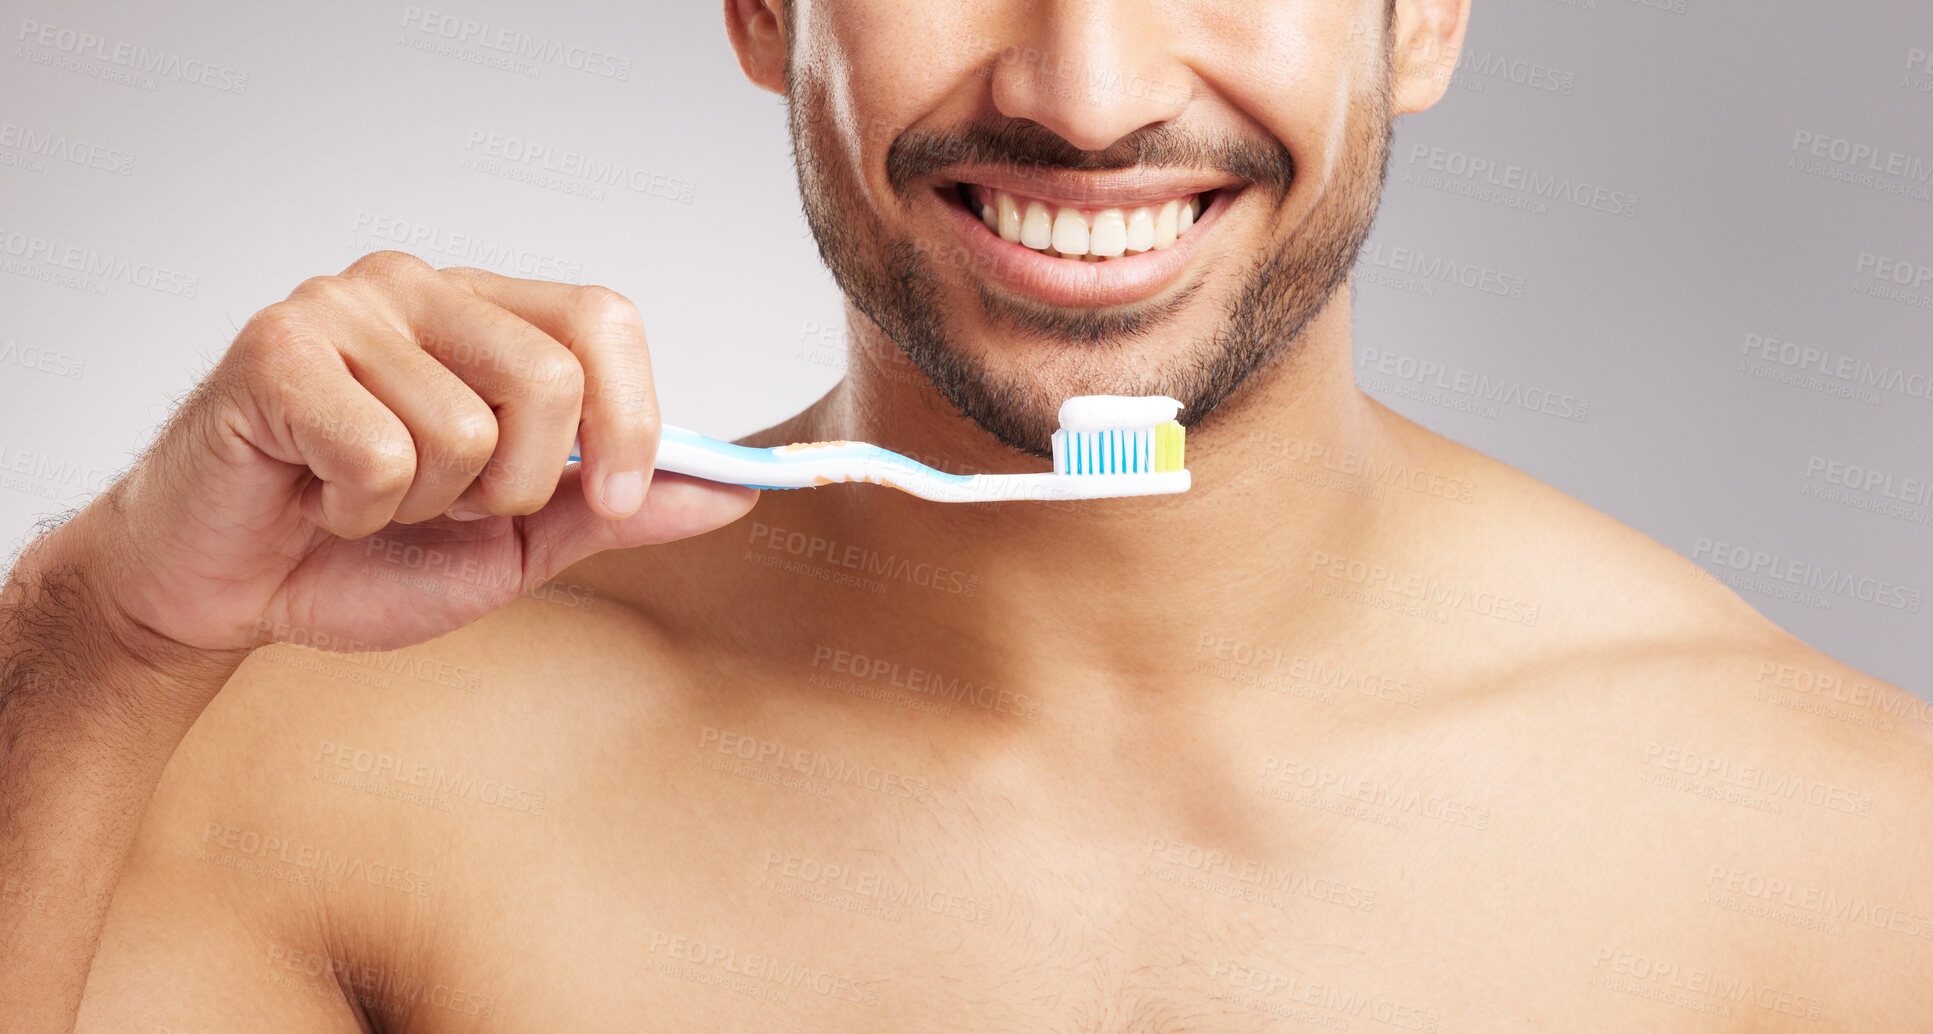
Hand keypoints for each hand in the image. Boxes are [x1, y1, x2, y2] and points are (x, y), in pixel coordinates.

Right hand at [77, 251, 756, 655]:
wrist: (227, 593)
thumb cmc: (363, 554)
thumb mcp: (521, 541)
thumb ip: (619, 506)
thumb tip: (732, 490)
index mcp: (487, 314)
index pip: (604, 319)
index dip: (636, 420)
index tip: (619, 502)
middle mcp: (419, 288)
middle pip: (551, 376)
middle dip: (521, 486)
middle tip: (451, 507)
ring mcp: (342, 307)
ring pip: (467, 427)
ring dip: (427, 505)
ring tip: (370, 500)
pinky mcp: (274, 349)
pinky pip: (382, 451)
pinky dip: (359, 509)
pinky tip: (318, 497)